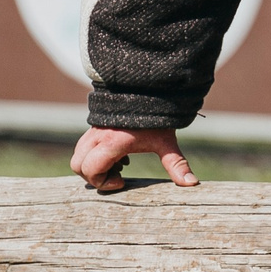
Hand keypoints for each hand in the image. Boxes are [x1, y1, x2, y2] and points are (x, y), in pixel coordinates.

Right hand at [71, 126, 196, 191]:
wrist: (148, 88)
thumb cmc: (156, 117)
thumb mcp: (166, 142)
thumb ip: (176, 163)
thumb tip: (192, 183)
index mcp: (112, 142)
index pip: (90, 170)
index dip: (103, 182)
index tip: (123, 181)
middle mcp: (98, 136)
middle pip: (77, 165)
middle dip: (94, 175)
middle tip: (118, 175)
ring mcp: (94, 131)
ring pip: (78, 155)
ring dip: (94, 165)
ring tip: (120, 165)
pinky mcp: (95, 127)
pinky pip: (84, 147)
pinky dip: (95, 155)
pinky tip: (120, 154)